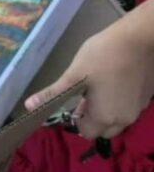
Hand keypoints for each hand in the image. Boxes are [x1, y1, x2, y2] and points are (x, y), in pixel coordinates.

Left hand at [25, 1, 153, 138]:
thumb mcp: (73, 75)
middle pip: (103, 130)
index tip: (74, 104)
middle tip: (84, 98)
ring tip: (97, 90)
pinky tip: (114, 83)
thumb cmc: (102, 56)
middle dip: (92, 120)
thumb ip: (53, 93)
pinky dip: (119, 103)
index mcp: (105, 117)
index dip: (77, 121)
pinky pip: (128, 109)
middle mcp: (124, 119)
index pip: (87, 133)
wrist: (138, 38)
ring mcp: (138, 108)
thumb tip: (28, 105)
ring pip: (118, 120)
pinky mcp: (147, 97)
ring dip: (106, 112)